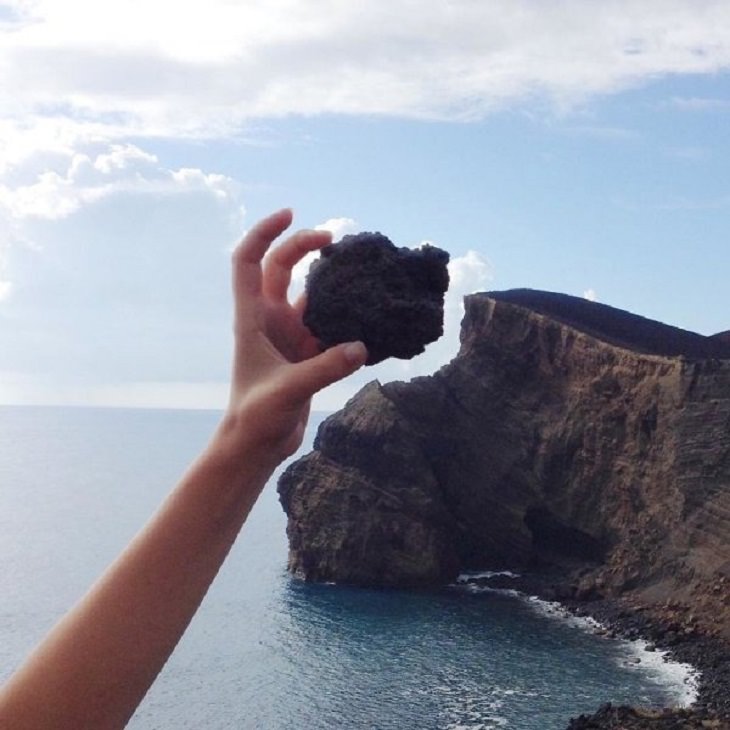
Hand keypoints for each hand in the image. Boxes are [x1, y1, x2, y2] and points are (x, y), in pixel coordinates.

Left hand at [223, 209, 366, 462]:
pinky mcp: (306, 353)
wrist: (257, 444)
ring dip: (328, 280)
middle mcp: (269, 320)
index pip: (248, 262)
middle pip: (281, 268)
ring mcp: (288, 335)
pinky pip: (328, 324)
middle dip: (303, 246)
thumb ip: (325, 369)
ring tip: (358, 269)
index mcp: (252, 318)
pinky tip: (369, 315)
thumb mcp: (288, 390)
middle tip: (333, 239)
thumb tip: (362, 345)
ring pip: (309, 294)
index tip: (290, 214)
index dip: (264, 233)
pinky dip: (346, 317)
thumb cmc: (256, 416)